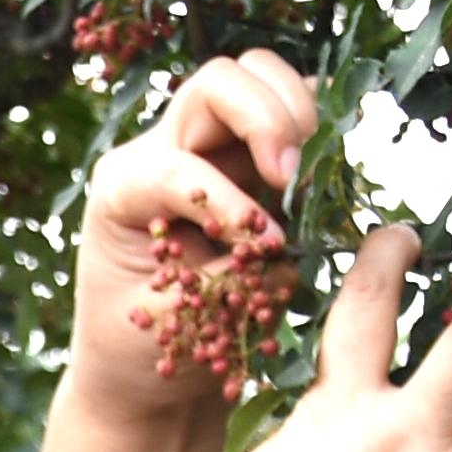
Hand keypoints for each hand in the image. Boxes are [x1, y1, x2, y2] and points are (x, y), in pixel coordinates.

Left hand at [69, 50, 322, 425]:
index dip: (228, 202)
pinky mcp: (245, 158)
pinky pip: (286, 108)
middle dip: (267, 118)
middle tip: (291, 179)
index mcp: (121, 188)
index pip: (178, 167)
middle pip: (218, 83)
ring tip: (308, 171)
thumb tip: (289, 246)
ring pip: (255, 76)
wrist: (135, 374)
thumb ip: (230, 279)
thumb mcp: (174, 323)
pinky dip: (315, 123)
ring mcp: (205, 146)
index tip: (269, 246)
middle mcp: (159, 150)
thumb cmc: (138, 350)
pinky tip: (329, 159)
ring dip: (295, 111)